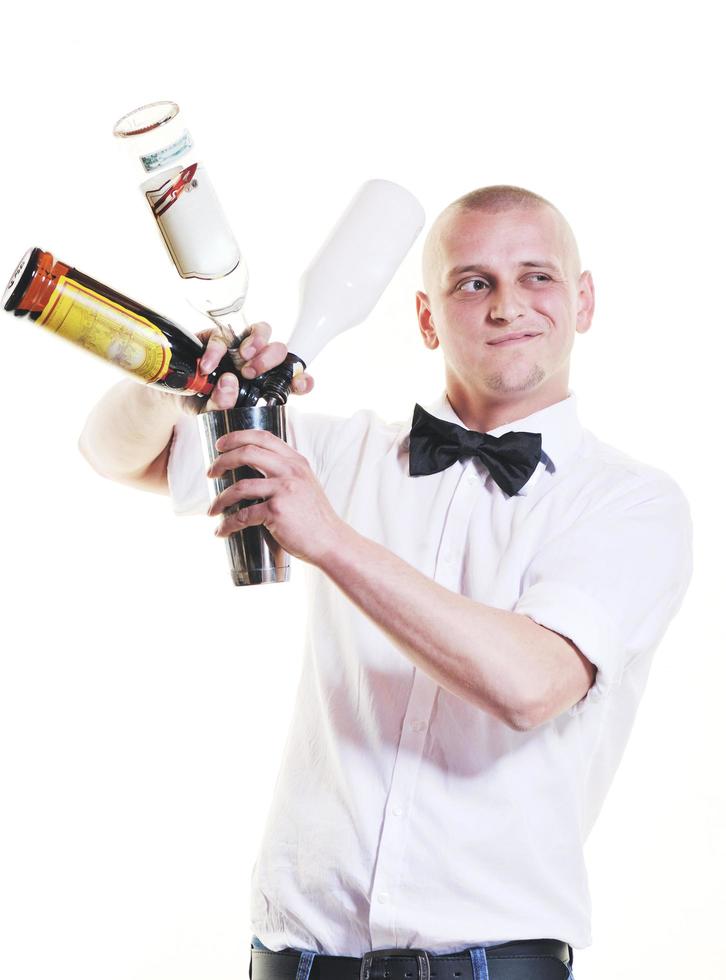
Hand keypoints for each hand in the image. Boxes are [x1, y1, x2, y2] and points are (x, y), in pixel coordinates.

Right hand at [179, 321, 314, 414]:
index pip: (292, 379)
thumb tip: (228, 386)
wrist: (175, 393)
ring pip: (262, 330)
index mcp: (265, 384)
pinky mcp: (219, 336)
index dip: (301, 381)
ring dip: (256, 344)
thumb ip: (222, 404)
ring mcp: (239, 346)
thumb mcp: (213, 412)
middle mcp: (257, 362)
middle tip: (251, 373)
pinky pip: (224, 335)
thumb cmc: (202, 402)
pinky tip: (208, 365)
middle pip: (279, 349)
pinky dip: (217, 350)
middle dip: (270, 360)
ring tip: (241, 361)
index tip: (300, 385)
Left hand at [206, 427, 344, 565]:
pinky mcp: (277, 511)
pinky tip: (221, 531)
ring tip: (212, 509)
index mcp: (296, 462)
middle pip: (247, 453)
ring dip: (220, 499)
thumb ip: (286, 474)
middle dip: (222, 461)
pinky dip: (228, 524)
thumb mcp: (305, 485)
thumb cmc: (315, 518)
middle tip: (210, 473)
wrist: (330, 541)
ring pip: (240, 486)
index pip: (263, 437)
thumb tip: (255, 474)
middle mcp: (291, 471)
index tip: (221, 445)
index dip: (237, 436)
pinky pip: (243, 515)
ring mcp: (284, 490)